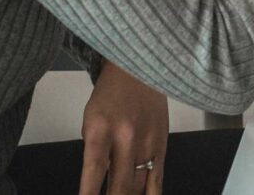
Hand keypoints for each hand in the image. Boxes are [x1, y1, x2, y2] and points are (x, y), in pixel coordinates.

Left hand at [78, 61, 167, 194]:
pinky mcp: (163, 145)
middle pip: (119, 187)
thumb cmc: (110, 95)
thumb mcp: (90, 121)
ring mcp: (148, 143)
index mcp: (101, 131)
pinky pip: (157, 180)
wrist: (139, 70)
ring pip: (137, 187)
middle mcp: (126, 138)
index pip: (92, 175)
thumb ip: (94, 153)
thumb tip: (97, 185)